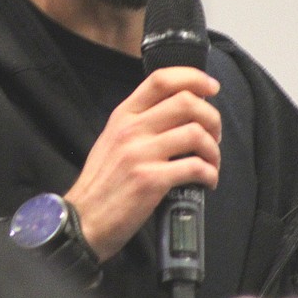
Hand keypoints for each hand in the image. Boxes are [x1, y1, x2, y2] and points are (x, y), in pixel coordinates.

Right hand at [64, 66, 220, 261]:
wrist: (83, 220)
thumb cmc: (102, 184)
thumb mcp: (112, 140)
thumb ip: (140, 122)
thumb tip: (181, 112)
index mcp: (123, 116)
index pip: (161, 80)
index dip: (193, 77)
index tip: (212, 87)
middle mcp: (131, 130)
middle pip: (186, 102)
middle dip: (212, 118)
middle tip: (214, 136)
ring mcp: (140, 154)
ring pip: (196, 134)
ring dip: (214, 150)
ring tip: (211, 163)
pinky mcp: (151, 180)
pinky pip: (195, 167)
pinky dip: (210, 174)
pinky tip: (207, 181)